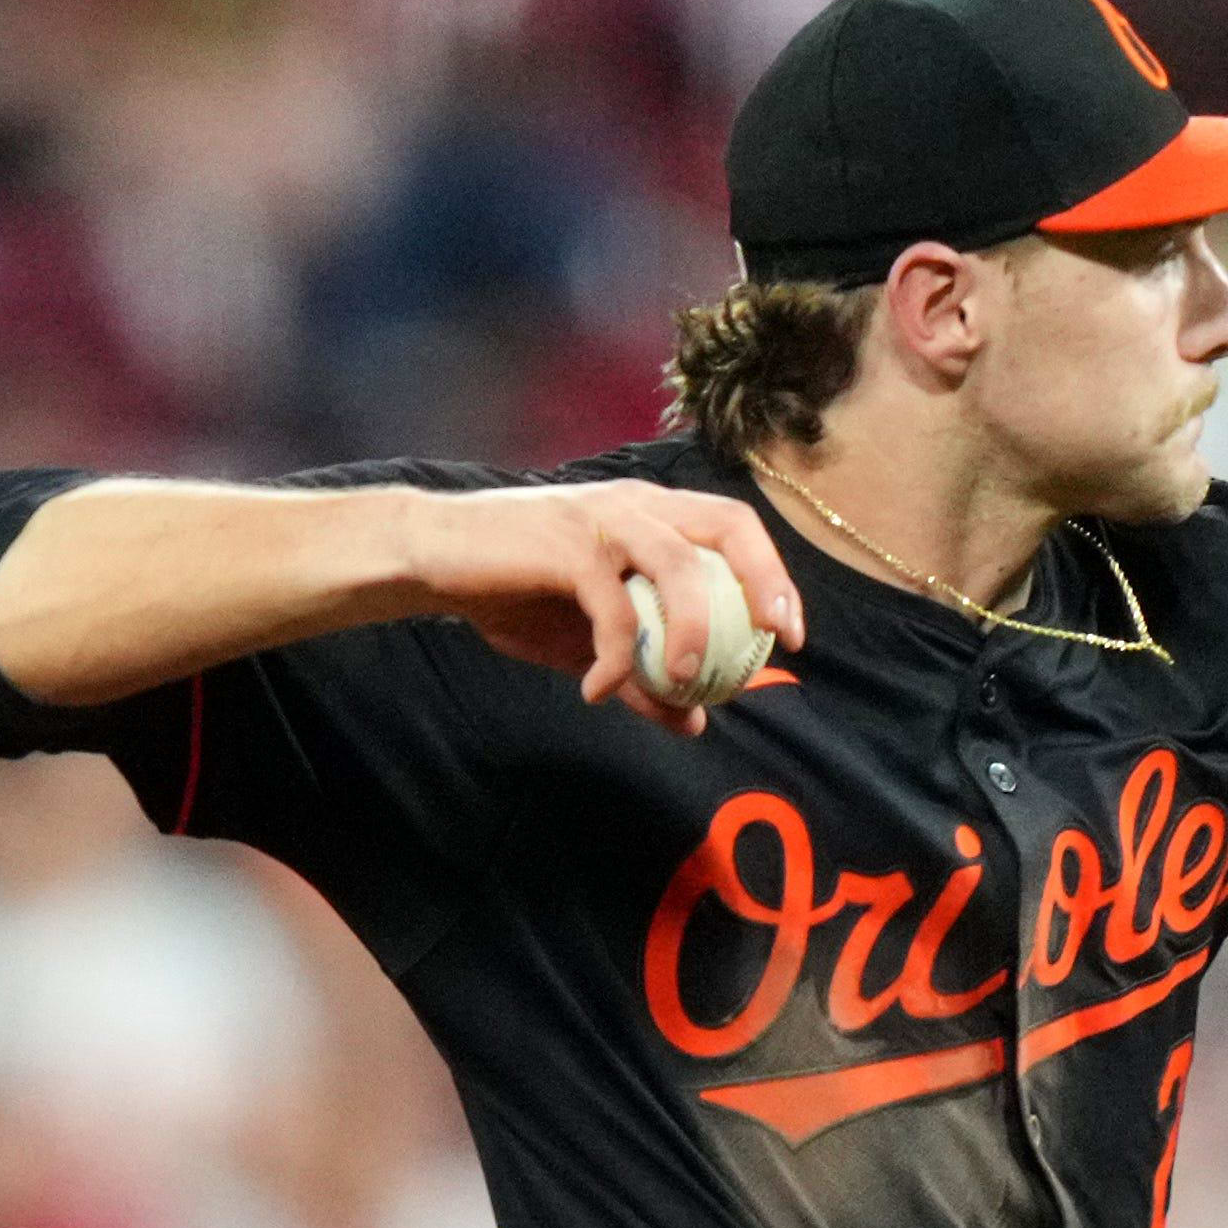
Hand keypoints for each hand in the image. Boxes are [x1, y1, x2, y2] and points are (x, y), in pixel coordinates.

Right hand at [408, 482, 811, 734]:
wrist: (436, 562)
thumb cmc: (515, 594)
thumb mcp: (588, 644)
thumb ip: (644, 676)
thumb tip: (696, 723)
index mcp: (652, 514)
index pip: (735, 528)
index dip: (773, 575)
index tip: (791, 633)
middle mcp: (637, 504)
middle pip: (728, 525)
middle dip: (763, 579)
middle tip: (773, 638)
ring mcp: (602, 518)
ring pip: (676, 564)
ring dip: (693, 629)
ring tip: (687, 683)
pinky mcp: (565, 544)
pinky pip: (612, 608)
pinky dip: (615, 658)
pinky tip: (597, 691)